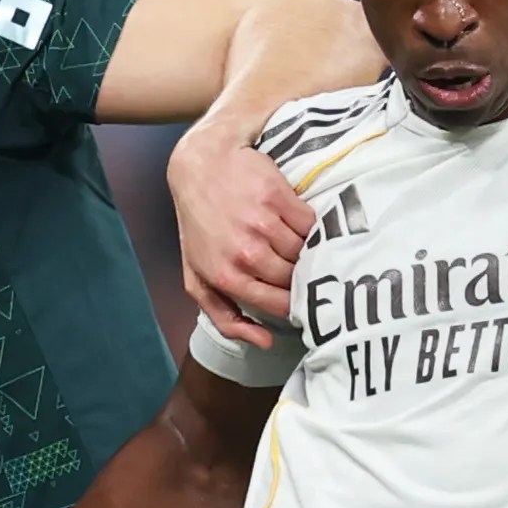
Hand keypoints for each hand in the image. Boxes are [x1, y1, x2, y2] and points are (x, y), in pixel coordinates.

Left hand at [166, 130, 312, 348]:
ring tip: (293, 241)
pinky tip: (294, 220)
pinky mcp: (278, 197)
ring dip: (304, 249)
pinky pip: (309, 223)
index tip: (299, 297)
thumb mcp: (198, 277)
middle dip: (300, 275)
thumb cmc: (199, 226)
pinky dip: (307, 225)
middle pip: (295, 278)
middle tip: (297, 265)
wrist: (201, 166)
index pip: (279, 305)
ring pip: (304, 251)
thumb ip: (225, 316)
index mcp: (226, 277)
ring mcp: (262, 224)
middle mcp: (245, 253)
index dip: (294, 304)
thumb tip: (265, 342)